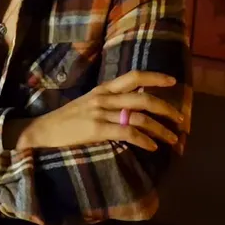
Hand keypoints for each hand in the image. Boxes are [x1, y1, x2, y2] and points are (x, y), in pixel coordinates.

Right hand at [13, 70, 186, 150]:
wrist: (43, 130)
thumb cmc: (69, 119)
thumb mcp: (91, 103)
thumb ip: (112, 101)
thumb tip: (137, 103)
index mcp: (104, 89)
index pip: (134, 77)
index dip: (155, 78)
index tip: (173, 81)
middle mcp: (104, 97)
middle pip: (143, 98)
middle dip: (166, 109)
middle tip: (181, 119)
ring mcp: (100, 113)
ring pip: (139, 117)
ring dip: (160, 129)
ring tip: (172, 139)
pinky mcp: (97, 130)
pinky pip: (127, 133)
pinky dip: (144, 140)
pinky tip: (152, 147)